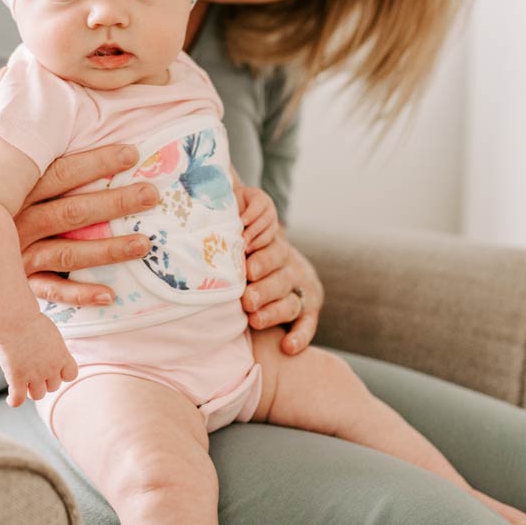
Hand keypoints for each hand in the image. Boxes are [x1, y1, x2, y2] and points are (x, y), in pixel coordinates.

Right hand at [0, 313, 78, 407]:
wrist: (14, 320)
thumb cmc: (29, 320)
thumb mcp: (50, 333)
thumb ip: (52, 346)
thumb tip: (48, 350)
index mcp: (61, 356)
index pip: (71, 375)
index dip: (62, 374)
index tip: (54, 369)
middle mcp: (50, 368)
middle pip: (53, 387)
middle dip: (45, 381)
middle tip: (34, 372)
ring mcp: (34, 375)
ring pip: (38, 395)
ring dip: (32, 391)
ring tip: (24, 385)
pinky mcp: (17, 378)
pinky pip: (18, 399)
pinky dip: (13, 401)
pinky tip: (10, 399)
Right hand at [14, 144, 159, 306]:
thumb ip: (28, 143)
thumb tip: (55, 104)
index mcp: (14, 190)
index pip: (60, 173)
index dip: (97, 162)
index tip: (132, 154)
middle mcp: (15, 223)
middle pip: (70, 212)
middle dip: (115, 202)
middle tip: (151, 195)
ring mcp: (16, 256)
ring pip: (67, 253)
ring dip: (107, 250)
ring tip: (144, 244)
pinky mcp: (18, 284)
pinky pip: (52, 291)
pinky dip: (80, 294)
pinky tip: (110, 295)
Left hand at [236, 188, 322, 353]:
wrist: (272, 267)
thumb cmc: (244, 248)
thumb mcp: (239, 228)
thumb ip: (232, 210)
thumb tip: (217, 177)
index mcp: (275, 245)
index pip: (274, 249)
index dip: (262, 258)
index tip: (245, 267)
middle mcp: (290, 266)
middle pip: (281, 277)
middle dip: (264, 288)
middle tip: (245, 299)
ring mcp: (300, 289)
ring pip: (291, 302)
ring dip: (274, 312)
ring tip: (254, 320)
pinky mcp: (308, 310)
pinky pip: (307, 324)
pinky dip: (300, 336)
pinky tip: (287, 347)